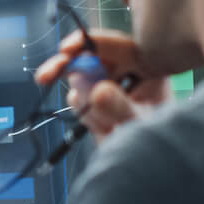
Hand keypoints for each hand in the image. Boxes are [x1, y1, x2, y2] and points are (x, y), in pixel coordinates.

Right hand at [34, 29, 168, 141]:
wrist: (151, 161)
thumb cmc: (159, 140)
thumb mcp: (142, 124)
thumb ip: (121, 107)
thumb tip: (97, 91)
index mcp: (146, 65)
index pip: (115, 45)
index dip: (89, 43)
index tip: (66, 49)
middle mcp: (126, 71)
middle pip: (89, 56)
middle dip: (65, 66)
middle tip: (44, 78)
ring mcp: (109, 86)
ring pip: (80, 82)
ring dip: (86, 105)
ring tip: (110, 126)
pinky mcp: (97, 102)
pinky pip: (79, 102)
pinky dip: (86, 117)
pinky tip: (106, 128)